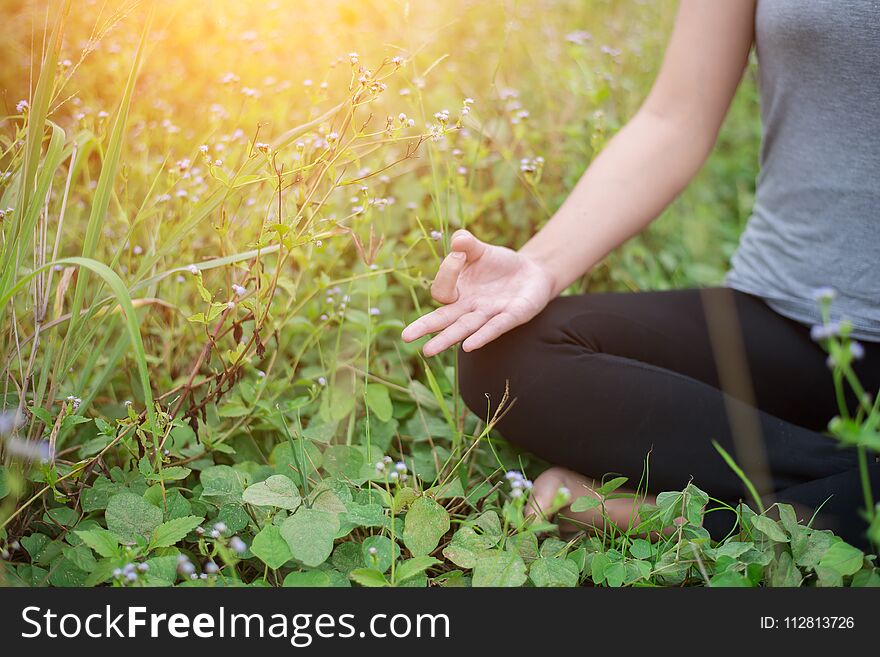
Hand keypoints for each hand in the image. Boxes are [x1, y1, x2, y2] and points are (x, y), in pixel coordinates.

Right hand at [401, 229, 555, 355]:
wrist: (532, 272)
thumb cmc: (500, 264)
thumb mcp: (482, 250)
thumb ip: (467, 244)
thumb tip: (457, 241)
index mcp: (458, 292)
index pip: (442, 290)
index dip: (447, 272)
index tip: (460, 254)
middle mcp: (469, 307)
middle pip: (443, 319)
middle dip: (425, 327)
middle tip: (405, 338)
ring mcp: (488, 314)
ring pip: (464, 328)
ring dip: (446, 339)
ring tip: (428, 351)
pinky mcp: (512, 316)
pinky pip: (495, 327)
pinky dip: (482, 336)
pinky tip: (469, 346)